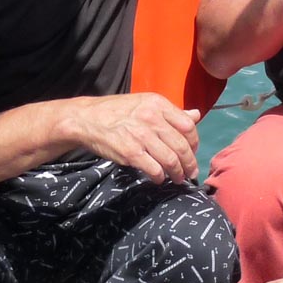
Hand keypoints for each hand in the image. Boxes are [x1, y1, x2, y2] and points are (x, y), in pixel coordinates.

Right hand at [67, 93, 200, 183]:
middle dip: (190, 162)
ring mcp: (141, 136)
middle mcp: (152, 118)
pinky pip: (153, 168)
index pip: (187, 125)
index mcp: (159, 104)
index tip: (193, 151)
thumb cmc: (118, 111)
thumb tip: (196, 115)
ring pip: (170, 159)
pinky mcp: (130, 152)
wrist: (86, 119)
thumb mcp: (147, 104)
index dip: (194, 141)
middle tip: (191, 171)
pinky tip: (160, 178)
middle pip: (181, 145)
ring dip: (178, 172)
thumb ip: (172, 112)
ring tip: (179, 178)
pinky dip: (160, 176)